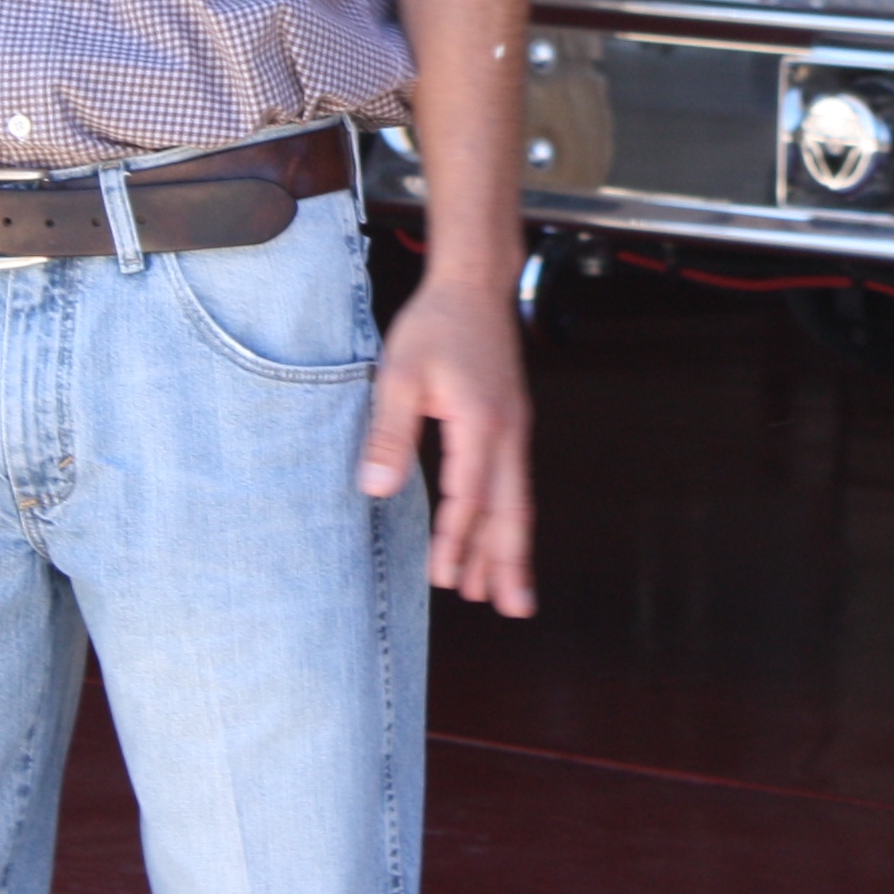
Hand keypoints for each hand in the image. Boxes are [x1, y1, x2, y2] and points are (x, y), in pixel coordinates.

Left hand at [360, 275, 534, 617]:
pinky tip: (502, 535)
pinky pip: (516, 482)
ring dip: (513, 547)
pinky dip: (512, 517)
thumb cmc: (437, 324)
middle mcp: (508, 432)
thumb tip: (375, 487)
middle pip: (512, 510)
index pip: (469, 497)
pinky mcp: (512, 423)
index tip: (444, 577)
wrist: (475, 284)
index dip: (457, 541)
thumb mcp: (399, 374)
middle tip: (511, 609)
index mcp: (480, 424)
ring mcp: (515, 428)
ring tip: (510, 593)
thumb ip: (389, 432)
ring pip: (519, 500)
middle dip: (509, 562)